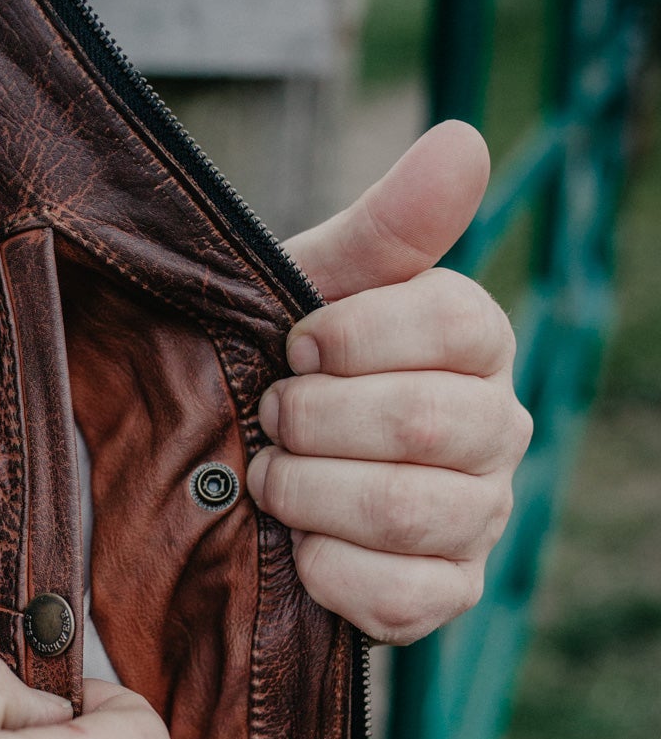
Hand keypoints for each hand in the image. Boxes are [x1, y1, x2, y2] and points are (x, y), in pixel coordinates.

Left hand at [248, 120, 532, 643]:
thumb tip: (464, 141)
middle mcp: (496, 428)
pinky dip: (330, 573)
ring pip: (410, 513)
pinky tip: (296, 550)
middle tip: (267, 414)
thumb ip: (387, 224)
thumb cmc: (288, 363)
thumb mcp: (314, 284)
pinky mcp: (448, 592)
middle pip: (427, 426)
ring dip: (312, 495)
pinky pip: (405, 597)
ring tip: (267, 478)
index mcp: (476, 340)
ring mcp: (479, 517)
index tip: (293, 342)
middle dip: (317, 421)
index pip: (454, 323)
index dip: (353, 336)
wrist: (243, 461)